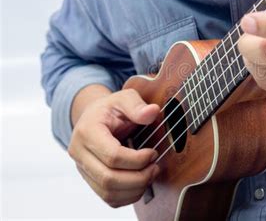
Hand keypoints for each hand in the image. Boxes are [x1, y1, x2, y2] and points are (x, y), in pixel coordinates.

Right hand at [68, 89, 160, 207]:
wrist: (95, 117)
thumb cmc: (111, 108)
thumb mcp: (124, 98)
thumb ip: (137, 105)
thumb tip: (152, 112)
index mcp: (87, 131)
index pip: (112, 156)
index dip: (137, 159)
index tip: (153, 153)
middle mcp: (79, 153)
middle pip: (108, 178)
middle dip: (138, 177)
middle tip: (155, 167)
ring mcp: (82, 168)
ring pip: (107, 192)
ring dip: (135, 188)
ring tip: (150, 174)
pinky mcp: (90, 179)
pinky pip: (108, 198)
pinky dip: (128, 196)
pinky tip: (141, 184)